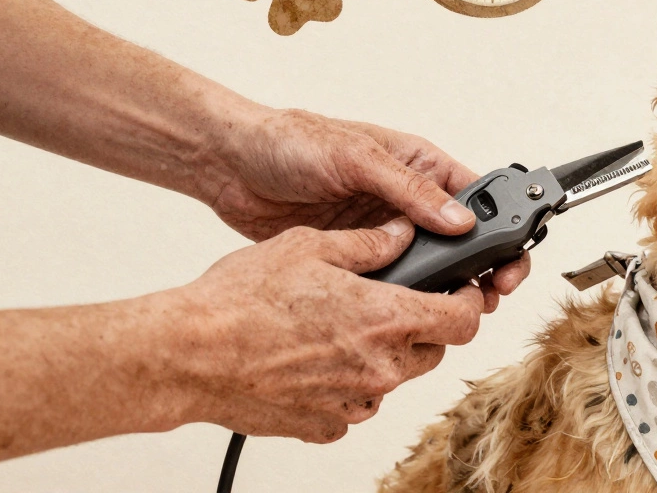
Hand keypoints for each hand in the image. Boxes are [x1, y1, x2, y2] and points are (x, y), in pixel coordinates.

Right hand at [167, 224, 486, 441]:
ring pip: (394, 378)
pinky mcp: (324, 425)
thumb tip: (401, 232)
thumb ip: (368, 243)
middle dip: (422, 326)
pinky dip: (347, 384)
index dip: (469, 302)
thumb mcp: (310, 246)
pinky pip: (354, 404)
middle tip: (388, 303)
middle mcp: (380, 368)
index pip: (465, 320)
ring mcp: (354, 402)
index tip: (460, 290)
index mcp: (387, 319)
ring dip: (382, 356)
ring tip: (339, 328)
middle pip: (433, 350)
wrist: (187, 356)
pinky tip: (314, 359)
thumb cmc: (241, 300)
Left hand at [205, 108, 529, 300]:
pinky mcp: (357, 255)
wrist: (232, 165)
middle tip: (489, 294)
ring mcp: (384, 230)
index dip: (501, 228)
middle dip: (483, 267)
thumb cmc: (291, 142)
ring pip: (431, 266)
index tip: (508, 258)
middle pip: (464, 239)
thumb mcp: (356, 158)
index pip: (478, 199)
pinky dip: (406, 298)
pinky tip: (408, 313)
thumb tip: (459, 220)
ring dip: (446, 287)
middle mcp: (408, 199)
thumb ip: (408, 189)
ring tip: (454, 310)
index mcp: (420, 165)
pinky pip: (393, 281)